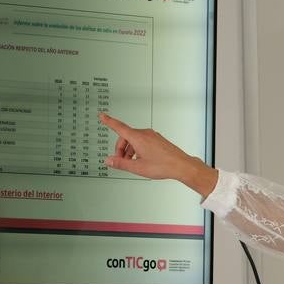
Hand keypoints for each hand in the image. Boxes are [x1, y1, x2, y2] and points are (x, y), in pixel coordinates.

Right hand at [99, 112, 217, 195]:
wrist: (181, 166)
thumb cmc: (164, 165)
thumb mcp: (137, 167)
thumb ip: (120, 163)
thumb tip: (109, 160)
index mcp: (138, 138)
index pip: (119, 127)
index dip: (109, 121)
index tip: (102, 115)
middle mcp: (145, 134)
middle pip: (125, 137)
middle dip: (120, 149)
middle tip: (121, 161)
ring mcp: (153, 136)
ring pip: (134, 140)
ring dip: (129, 150)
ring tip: (132, 163)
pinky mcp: (158, 139)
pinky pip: (143, 141)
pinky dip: (137, 149)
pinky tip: (141, 159)